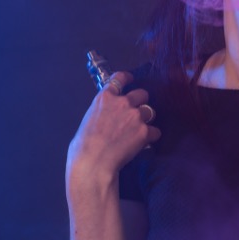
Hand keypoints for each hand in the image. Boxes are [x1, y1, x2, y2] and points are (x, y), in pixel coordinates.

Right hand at [66, 71, 159, 196]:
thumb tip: (104, 118)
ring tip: (139, 130)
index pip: (119, 78)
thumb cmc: (84, 146)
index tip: (131, 78)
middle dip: (141, 102)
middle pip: (142, 94)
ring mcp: (135, 116)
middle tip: (137, 113)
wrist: (94, 162)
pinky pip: (155, 131)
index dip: (127, 77)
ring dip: (147, 119)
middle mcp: (122, 103)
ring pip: (150, 112)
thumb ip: (100, 113)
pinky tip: (144, 143)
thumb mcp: (87, 120)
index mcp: (105, 98)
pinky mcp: (144, 132)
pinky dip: (151, 137)